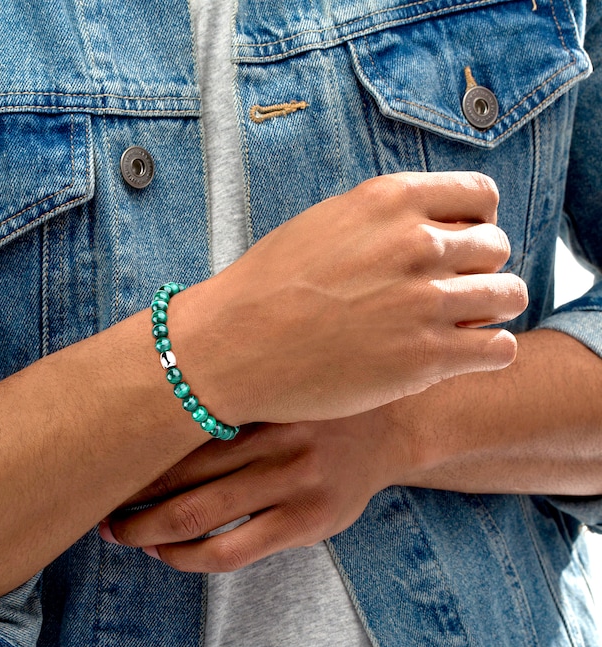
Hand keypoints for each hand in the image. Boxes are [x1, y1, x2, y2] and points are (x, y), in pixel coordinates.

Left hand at [103, 413, 406, 571]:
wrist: (391, 427)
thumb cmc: (316, 404)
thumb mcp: (276, 384)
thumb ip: (228, 395)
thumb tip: (152, 404)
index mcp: (259, 401)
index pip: (177, 432)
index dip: (133, 455)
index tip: (101, 464)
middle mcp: (273, 441)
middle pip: (179, 476)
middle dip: (131, 499)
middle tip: (99, 509)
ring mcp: (293, 484)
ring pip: (199, 517)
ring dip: (148, 531)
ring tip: (121, 535)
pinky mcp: (308, 522)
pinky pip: (233, 550)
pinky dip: (189, 557)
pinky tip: (168, 553)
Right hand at [167, 171, 527, 424]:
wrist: (230, 347)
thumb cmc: (266, 289)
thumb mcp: (323, 224)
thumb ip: (383, 220)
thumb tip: (430, 228)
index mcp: (391, 202)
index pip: (481, 196)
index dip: (475, 223)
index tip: (458, 247)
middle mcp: (416, 244)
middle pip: (496, 246)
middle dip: (480, 269)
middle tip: (452, 294)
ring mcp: (425, 302)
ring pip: (508, 295)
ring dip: (490, 310)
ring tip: (460, 326)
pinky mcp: (426, 358)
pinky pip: (498, 348)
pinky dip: (486, 352)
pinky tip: (456, 356)